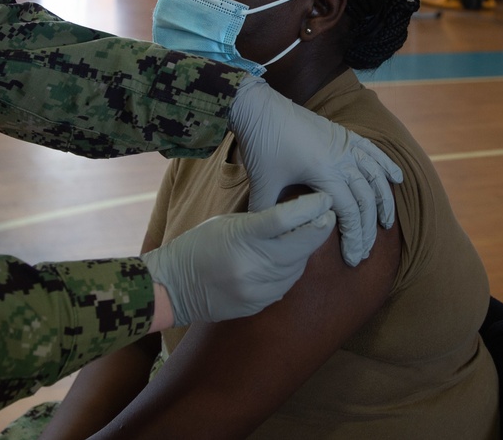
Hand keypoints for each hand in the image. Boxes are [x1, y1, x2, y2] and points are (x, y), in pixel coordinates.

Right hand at [141, 193, 334, 327]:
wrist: (173, 287)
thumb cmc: (197, 246)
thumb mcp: (226, 223)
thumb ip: (260, 222)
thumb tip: (295, 216)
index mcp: (241, 236)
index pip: (284, 218)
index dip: (310, 208)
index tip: (324, 199)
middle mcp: (251, 264)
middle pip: (300, 245)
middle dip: (320, 229)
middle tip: (329, 216)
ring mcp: (255, 288)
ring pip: (297, 267)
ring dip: (306, 250)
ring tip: (308, 235)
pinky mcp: (257, 305)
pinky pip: (286, 285)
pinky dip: (291, 270)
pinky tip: (289, 259)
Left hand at [229, 76, 402, 266]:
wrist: (259, 106)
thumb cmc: (261, 144)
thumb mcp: (262, 183)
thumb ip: (266, 214)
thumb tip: (266, 240)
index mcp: (324, 172)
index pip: (349, 212)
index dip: (354, 237)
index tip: (353, 257)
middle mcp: (341, 158)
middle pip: (365, 199)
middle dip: (369, 228)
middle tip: (365, 251)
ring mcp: (345, 144)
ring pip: (375, 176)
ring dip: (384, 201)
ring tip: (387, 223)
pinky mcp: (343, 133)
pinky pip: (373, 150)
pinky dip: (387, 165)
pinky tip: (398, 179)